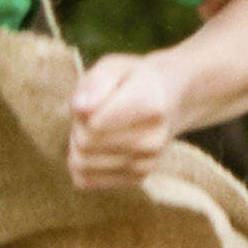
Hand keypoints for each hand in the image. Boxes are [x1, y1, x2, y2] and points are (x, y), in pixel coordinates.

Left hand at [68, 53, 191, 192]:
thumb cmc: (132, 80)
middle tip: (93, 113)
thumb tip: (80, 109)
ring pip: (81, 164)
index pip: (93, 124)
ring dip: (77, 145)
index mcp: (150, 104)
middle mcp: (153, 139)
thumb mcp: (112, 67)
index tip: (95, 98)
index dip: (82, 109)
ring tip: (97, 128)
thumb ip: (95, 83)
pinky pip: (85, 180)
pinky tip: (99, 146)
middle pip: (84, 144)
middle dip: (78, 126)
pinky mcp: (138, 178)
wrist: (170, 100)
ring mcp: (147, 163)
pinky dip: (82, 163)